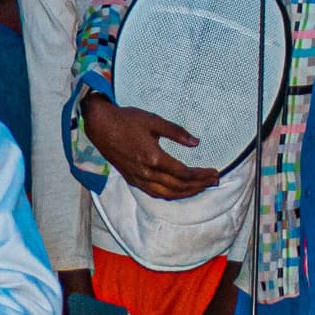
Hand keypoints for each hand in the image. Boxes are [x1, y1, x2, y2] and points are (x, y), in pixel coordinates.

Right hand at [82, 92, 224, 201]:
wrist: (100, 126)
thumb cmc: (127, 120)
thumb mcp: (154, 121)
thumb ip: (176, 132)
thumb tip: (196, 142)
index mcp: (153, 158)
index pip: (184, 173)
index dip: (201, 175)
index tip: (214, 172)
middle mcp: (146, 172)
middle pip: (178, 187)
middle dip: (199, 186)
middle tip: (214, 182)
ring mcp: (138, 178)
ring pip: (167, 194)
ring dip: (186, 193)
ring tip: (201, 188)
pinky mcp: (132, 179)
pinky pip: (154, 193)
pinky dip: (170, 194)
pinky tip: (178, 191)